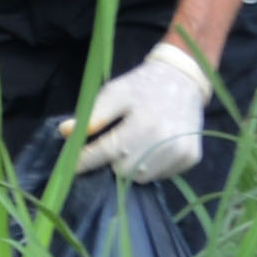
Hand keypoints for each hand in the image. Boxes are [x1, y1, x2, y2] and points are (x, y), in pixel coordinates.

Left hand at [64, 39, 211, 183]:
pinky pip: (161, 176)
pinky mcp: (190, 158)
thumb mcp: (115, 91)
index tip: (72, 166)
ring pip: (141, 178)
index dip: (85, 160)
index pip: (105, 152)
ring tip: (136, 143)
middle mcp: (164, 140)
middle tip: (116, 143)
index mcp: (143, 122)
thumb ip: (92, 114)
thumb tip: (65, 132)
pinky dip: (152, 166)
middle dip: (113, 161)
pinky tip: (154, 146)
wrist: (184, 78)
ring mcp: (180, 152)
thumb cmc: (144, 85)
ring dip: (132, 167)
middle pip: (123, 171)